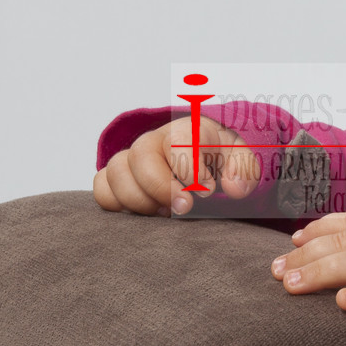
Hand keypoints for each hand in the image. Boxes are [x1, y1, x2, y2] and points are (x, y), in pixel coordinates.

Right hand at [93, 118, 261, 214]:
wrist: (202, 158)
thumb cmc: (218, 158)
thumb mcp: (240, 158)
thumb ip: (244, 169)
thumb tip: (232, 188)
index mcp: (186, 131)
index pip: (178, 140)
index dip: (189, 168)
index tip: (205, 190)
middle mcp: (153, 141)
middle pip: (141, 156)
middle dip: (161, 187)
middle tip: (183, 209)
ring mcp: (131, 159)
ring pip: (116, 173)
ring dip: (140, 200)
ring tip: (164, 213)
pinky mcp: (117, 178)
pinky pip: (101, 188)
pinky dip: (116, 204)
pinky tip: (145, 214)